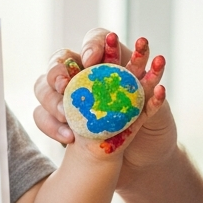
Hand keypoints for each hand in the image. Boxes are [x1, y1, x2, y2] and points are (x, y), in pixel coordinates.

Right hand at [34, 28, 173, 169]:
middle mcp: (88, 77)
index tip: (91, 59)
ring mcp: (71, 99)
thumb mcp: (159, 112)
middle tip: (64, 85)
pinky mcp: (62, 122)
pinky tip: (68, 138)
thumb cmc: (154, 130)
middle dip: (58, 71)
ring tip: (66, 118)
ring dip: (51, 100)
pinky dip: (52, 126)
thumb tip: (154, 87)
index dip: (93, 45)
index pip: (97, 40)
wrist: (146, 162)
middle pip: (60, 61)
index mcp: (114, 65)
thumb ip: (151, 99)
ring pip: (44, 88)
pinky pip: (44, 118)